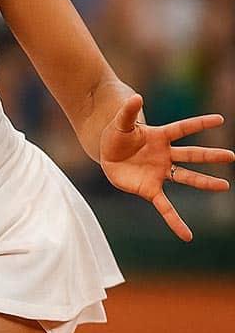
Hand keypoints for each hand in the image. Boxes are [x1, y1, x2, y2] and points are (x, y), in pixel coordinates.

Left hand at [100, 94, 233, 240]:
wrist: (108, 155)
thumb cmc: (117, 136)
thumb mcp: (119, 122)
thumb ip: (127, 111)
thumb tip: (136, 96)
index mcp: (160, 136)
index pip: (183, 128)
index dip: (200, 123)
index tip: (220, 119)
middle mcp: (165, 155)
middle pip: (191, 154)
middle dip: (210, 155)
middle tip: (232, 156)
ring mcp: (160, 173)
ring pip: (186, 178)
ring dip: (205, 182)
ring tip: (225, 186)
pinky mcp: (151, 189)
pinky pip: (166, 207)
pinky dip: (175, 221)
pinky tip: (187, 235)